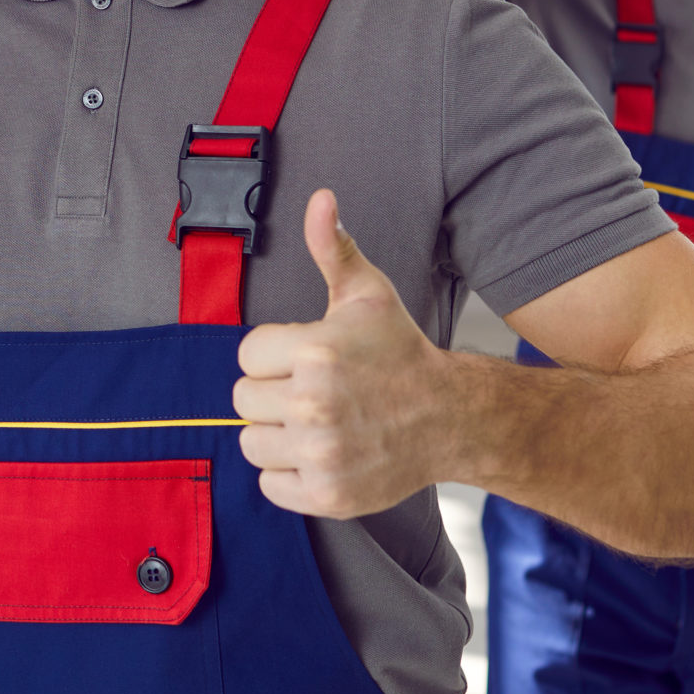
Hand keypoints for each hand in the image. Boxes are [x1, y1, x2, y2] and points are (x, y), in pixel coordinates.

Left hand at [234, 190, 454, 516]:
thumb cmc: (400, 352)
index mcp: (315, 351)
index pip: (247, 356)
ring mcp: (321, 453)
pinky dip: (288, 475)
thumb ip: (332, 247)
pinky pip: (269, 485)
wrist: (449, 417)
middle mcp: (315, 404)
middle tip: (311, 391)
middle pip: (244, 400)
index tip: (305, 358)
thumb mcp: (366, 294)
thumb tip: (320, 198)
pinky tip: (320, 453)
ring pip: (252, 442)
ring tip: (315, 422)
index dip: (273, 355)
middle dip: (272, 394)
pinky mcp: (327, 494)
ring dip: (276, 435)